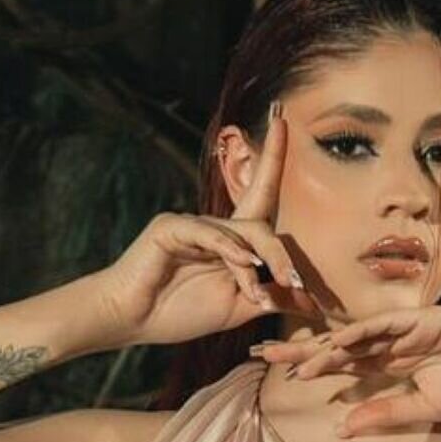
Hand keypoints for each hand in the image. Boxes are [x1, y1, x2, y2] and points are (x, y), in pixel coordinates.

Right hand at [96, 105, 322, 345]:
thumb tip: (308, 297)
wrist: (131, 321)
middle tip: (294, 283)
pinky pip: (209, 233)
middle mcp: (212, 226)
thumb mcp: (237, 308)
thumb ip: (271, 297)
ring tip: (258, 295)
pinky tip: (244, 265)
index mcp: (229, 242)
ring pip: (240, 232)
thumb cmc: (179, 313)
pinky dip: (229, 249)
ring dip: (258, 263)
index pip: (260, 195)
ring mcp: (191, 223)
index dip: (273, 158)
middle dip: (280, 255)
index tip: (284, 120)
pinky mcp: (170, 227)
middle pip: (260, 224)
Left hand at [253, 307, 440, 436]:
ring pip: (351, 336)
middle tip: (258, 353)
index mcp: (388, 361)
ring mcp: (402, 329)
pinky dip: (356, 334)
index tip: (278, 374)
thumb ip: (384, 415)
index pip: (340, 364)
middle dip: (298, 351)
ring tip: (287, 361)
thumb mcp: (422, 409)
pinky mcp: (420, 320)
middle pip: (334, 346)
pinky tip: (332, 345)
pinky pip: (381, 326)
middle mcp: (389, 342)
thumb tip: (341, 428)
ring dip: (319, 349)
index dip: (310, 366)